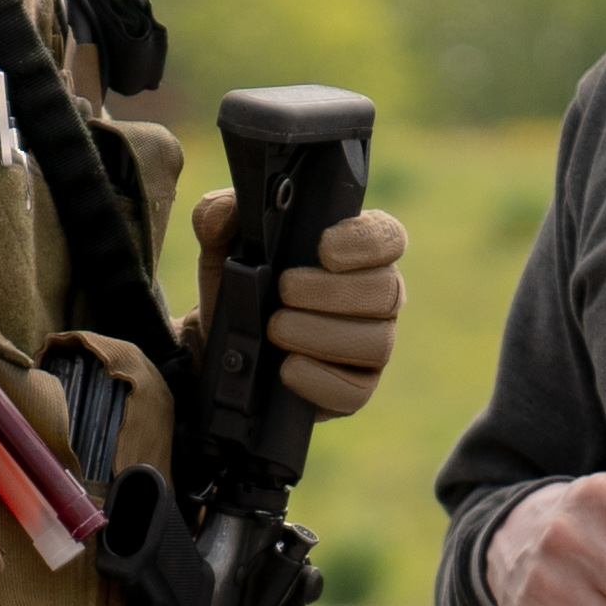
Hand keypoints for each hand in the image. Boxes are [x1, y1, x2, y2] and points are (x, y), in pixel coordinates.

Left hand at [192, 190, 414, 419]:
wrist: (217, 354)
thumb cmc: (236, 290)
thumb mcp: (220, 247)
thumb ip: (219, 215)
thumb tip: (228, 214)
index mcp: (354, 253)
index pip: (388, 237)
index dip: (366, 243)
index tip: (324, 249)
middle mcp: (374, 298)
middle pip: (386, 290)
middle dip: (331, 291)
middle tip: (285, 291)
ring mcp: (371, 346)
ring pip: (378, 342)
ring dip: (323, 334)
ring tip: (277, 329)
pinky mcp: (355, 389)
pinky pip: (358, 390)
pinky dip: (320, 379)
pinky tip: (287, 369)